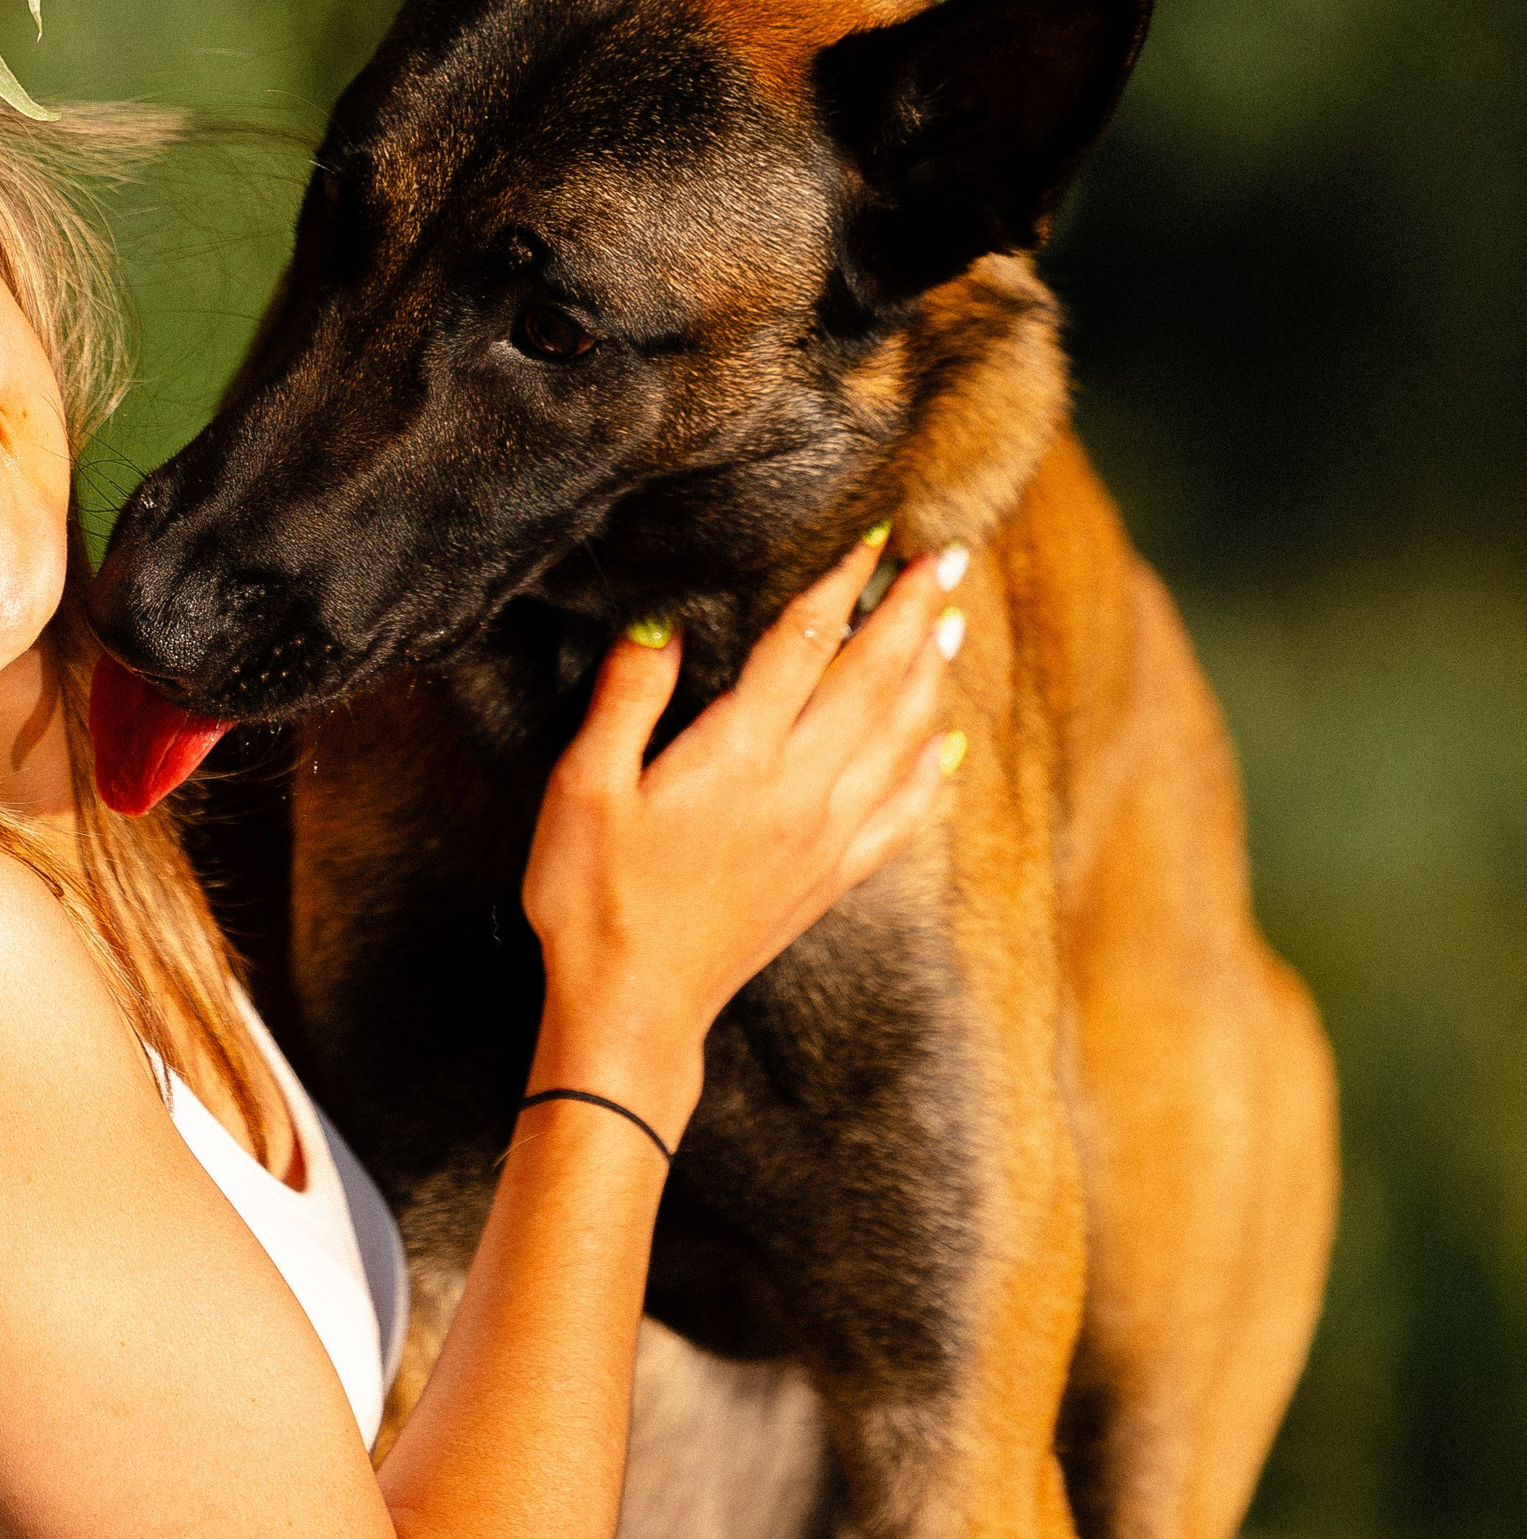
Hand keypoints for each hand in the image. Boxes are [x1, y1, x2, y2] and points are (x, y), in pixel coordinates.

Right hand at [518, 535, 965, 1147]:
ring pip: (899, 738)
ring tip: (954, 619)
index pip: (805, 643)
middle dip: (913, 611)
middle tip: (950, 554)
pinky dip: (930, 772)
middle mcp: (799, 789)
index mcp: (740, 755)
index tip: (880, 529)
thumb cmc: (593, 896)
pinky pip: (901, 815)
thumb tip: (662, 621)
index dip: (843, 580)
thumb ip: (627, 697)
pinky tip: (946, 747)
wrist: (633, 1009)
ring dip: (931, 674)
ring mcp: (824, 837)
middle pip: (874, 679)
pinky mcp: (829, 878)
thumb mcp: (584, 786)